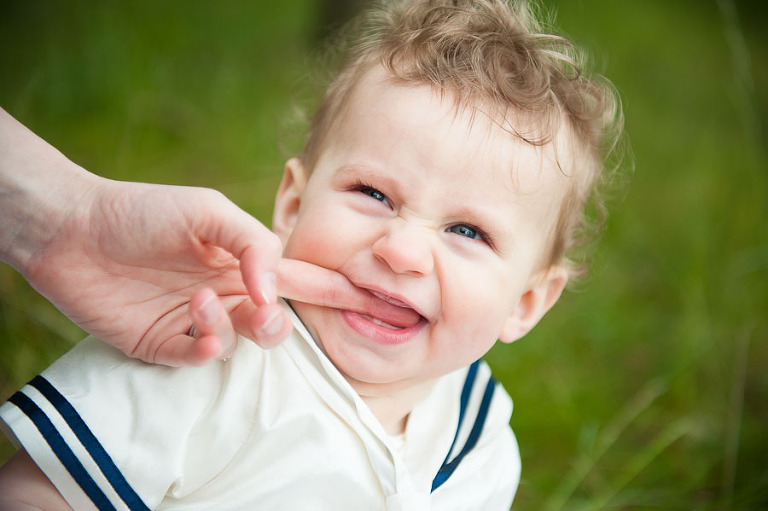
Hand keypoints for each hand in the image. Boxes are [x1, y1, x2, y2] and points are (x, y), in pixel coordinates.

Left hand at [1, 108, 415, 365]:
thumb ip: (253, 246)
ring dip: (236, 326)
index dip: (338, 290)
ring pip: (246, 340)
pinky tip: (197, 325)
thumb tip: (275, 293)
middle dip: (279, 320)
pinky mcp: (168, 343)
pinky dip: (210, 346)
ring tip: (201, 299)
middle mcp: (230, 292)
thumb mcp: (209, 211)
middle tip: (259, 307)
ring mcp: (201, 319)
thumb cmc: (144, 211)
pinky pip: (205, 357)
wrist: (74, 229)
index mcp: (245, 260)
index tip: (377, 300)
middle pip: (279, 320)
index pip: (303, 278)